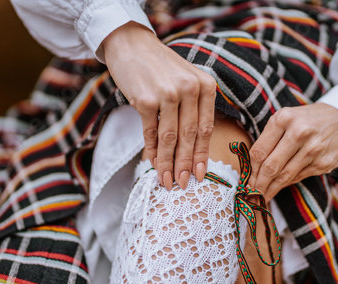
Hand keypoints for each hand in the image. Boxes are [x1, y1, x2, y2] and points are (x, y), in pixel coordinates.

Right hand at [101, 22, 216, 189]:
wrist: (131, 45)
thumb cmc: (160, 67)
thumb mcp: (187, 81)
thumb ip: (193, 110)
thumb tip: (189, 150)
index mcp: (206, 86)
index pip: (205, 128)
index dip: (202, 155)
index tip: (201, 176)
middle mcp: (190, 89)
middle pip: (189, 137)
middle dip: (186, 165)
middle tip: (183, 185)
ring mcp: (168, 94)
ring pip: (170, 138)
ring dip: (167, 163)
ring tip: (166, 181)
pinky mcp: (146, 99)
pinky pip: (150, 132)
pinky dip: (151, 150)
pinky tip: (152, 163)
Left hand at [248, 102, 337, 200]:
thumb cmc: (307, 120)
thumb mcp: (286, 119)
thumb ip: (269, 139)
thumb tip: (252, 168)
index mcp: (284, 119)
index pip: (259, 151)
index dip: (250, 170)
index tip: (245, 180)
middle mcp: (299, 133)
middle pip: (271, 166)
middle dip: (258, 184)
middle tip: (250, 195)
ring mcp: (313, 149)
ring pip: (285, 176)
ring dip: (271, 189)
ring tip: (261, 197)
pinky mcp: (324, 163)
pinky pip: (299, 177)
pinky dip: (287, 184)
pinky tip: (279, 188)